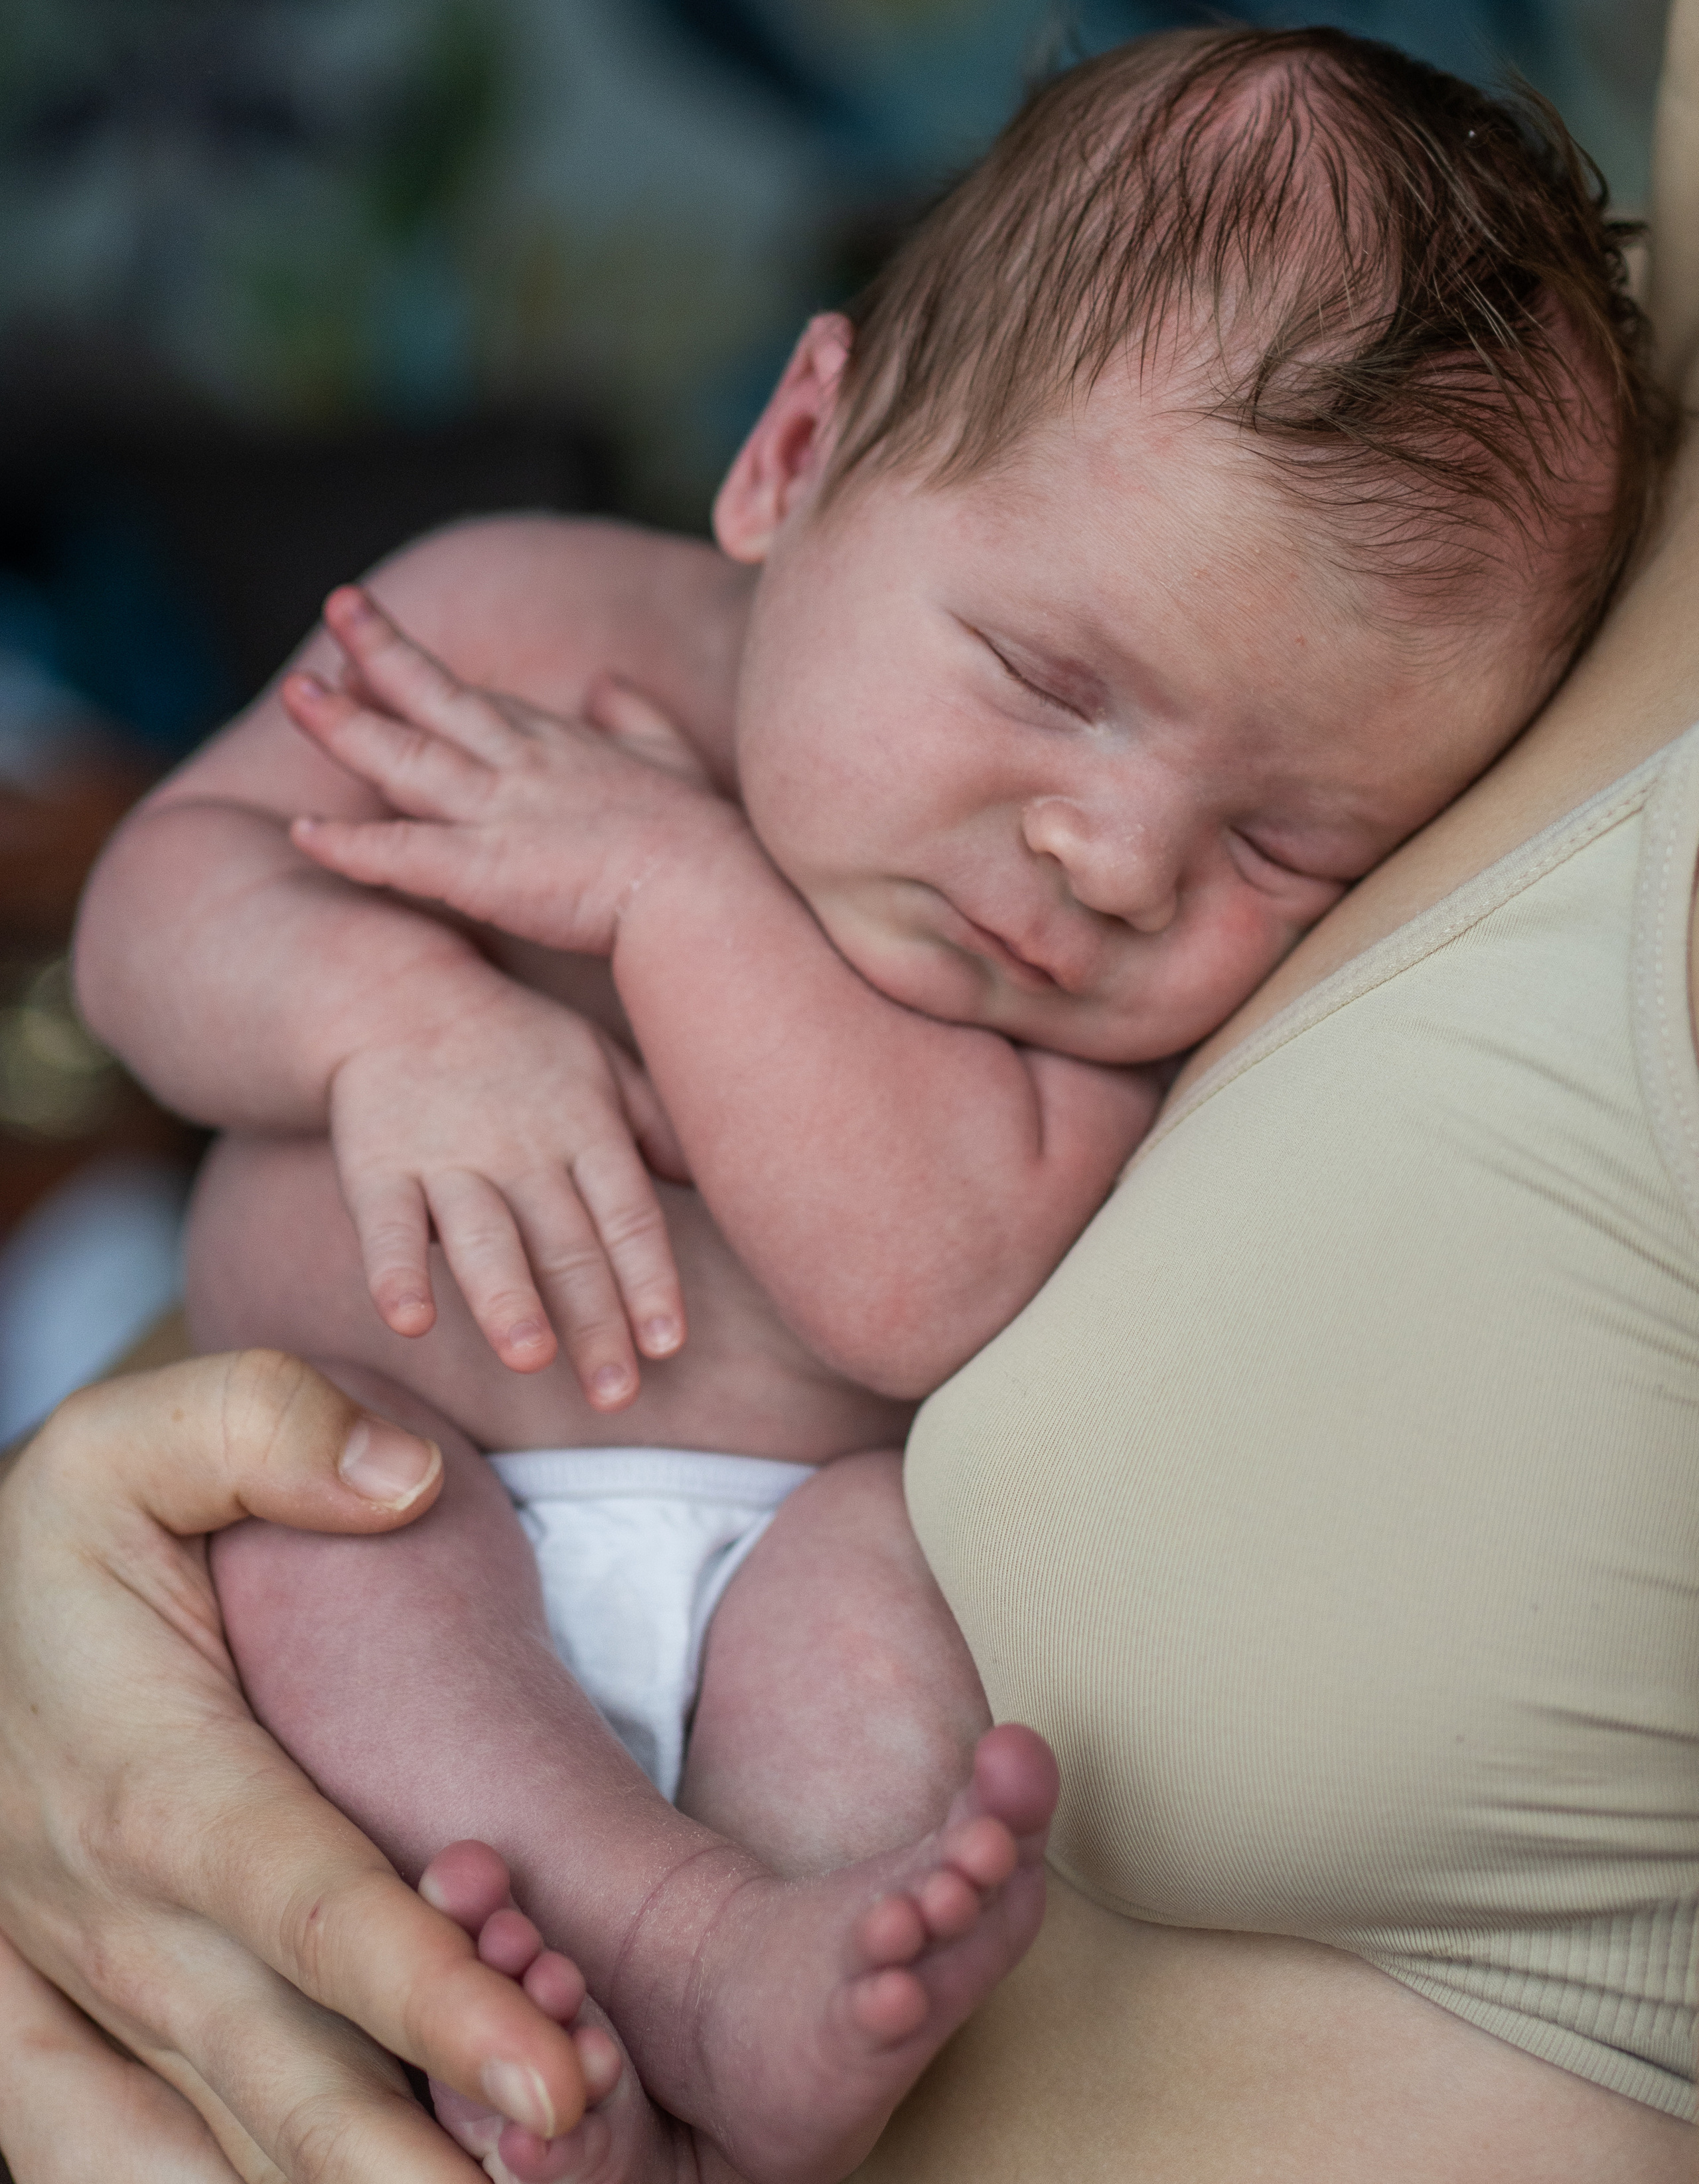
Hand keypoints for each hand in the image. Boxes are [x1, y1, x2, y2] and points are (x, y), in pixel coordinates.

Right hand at [0, 1353, 609, 2182]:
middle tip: (561, 2171)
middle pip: (270, 2063)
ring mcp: (51, 1991)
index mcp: (144, 1774)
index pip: (306, 1905)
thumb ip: (270, 1427)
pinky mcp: (24, 2034)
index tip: (554, 2073)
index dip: (427, 1996)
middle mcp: (96, 1912)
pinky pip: (91, 2154)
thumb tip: (402, 1480)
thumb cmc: (72, 1532)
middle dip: (414, 2146)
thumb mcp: (145, 1433)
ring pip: (187, 2143)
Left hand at [284, 586, 746, 957]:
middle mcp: (520, 765)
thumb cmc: (704, 843)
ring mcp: (498, 813)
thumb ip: (639, 718)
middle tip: (335, 604)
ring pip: (405, 759)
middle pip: (436, 697)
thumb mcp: (675, 759)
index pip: (479, 702)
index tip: (376, 650)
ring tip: (295, 694)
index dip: (426, 674)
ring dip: (345, 728)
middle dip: (380, 650)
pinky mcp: (485, 869)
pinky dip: (350, 843)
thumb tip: (611, 681)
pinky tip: (302, 831)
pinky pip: (402, 854)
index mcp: (560, 746)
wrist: (709, 890)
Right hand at [329, 977, 688, 1393]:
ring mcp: (449, 1159)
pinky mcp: (377, 1167)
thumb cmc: (519, 1045)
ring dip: (506, 1297)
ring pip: (484, 1235)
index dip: (649, 1277)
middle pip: (565, 1242)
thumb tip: (735, 1178)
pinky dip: (395, 1272)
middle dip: (593, 1318)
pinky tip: (409, 1322)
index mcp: (587, 1130)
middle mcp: (524, 1149)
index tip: (669, 1343)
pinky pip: (387, 1225)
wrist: (396, 992)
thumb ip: (659, 1129)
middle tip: (616, 1391)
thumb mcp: (603, 1067)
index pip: (627, 1215)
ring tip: (529, 1356)